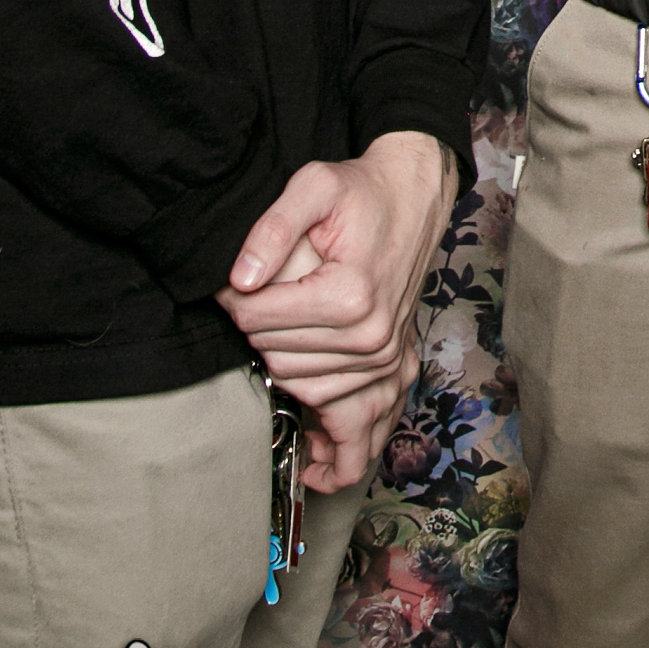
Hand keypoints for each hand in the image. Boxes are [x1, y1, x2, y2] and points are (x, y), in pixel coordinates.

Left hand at [220, 131, 458, 492]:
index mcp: (350, 296)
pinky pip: (353, 417)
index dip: (233, 302)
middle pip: (276, 359)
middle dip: (252, 335)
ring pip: (304, 391)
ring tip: (263, 353)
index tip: (233, 284)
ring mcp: (385, 357)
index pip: (258, 320)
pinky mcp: (392, 365)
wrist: (414, 197)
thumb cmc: (363, 192)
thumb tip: (240, 280)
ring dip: (279, 374)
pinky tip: (317, 461)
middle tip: (246, 307)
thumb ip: (272, 228)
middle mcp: (370, 337)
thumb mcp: (313, 186)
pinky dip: (334, 440)